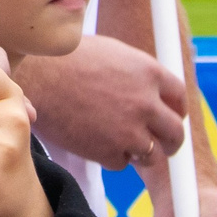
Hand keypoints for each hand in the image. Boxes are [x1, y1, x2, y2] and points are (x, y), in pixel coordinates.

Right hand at [14, 34, 187, 169]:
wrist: (37, 78)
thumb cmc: (66, 60)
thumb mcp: (112, 53)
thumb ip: (136, 74)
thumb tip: (149, 89)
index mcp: (149, 72)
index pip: (179, 97)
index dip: (175, 110)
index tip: (170, 118)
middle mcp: (146, 102)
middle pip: (175, 133)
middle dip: (169, 141)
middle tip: (160, 145)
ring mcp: (130, 130)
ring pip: (152, 155)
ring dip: (140, 152)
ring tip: (119, 143)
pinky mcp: (109, 151)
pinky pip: (121, 163)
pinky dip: (111, 157)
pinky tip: (94, 142)